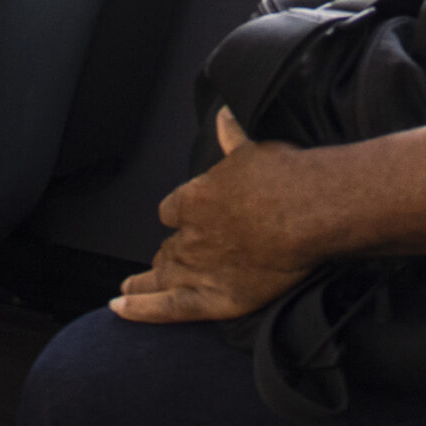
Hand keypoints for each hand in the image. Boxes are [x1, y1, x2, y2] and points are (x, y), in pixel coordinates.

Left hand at [111, 110, 322, 324]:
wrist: (305, 211)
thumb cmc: (282, 178)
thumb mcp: (252, 150)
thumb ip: (232, 137)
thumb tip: (224, 116)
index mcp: (196, 199)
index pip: (172, 210)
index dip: (176, 216)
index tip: (178, 219)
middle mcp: (191, 235)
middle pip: (168, 247)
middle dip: (164, 254)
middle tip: (159, 259)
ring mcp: (198, 268)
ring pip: (161, 276)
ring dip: (142, 282)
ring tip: (128, 288)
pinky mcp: (212, 297)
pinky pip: (169, 307)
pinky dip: (141, 309)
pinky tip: (120, 308)